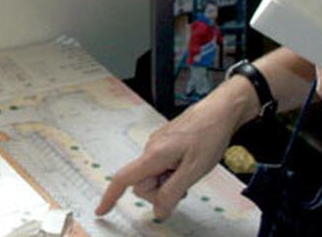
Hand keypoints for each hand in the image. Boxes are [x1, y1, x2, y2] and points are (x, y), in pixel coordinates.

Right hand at [96, 79, 253, 218]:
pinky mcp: (165, 143)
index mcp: (154, 155)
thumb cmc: (209, 134)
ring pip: (154, 176)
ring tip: (189, 171)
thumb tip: (158, 212)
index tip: (101, 211)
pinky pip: (161, 166)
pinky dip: (172, 172)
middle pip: (143, 183)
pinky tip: (188, 163)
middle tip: (184, 184)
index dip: (110, 197)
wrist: (220, 111)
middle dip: (160, 191)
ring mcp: (157, 144)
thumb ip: (172, 192)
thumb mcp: (193, 170)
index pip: (123, 179)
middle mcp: (151, 148)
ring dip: (168, 182)